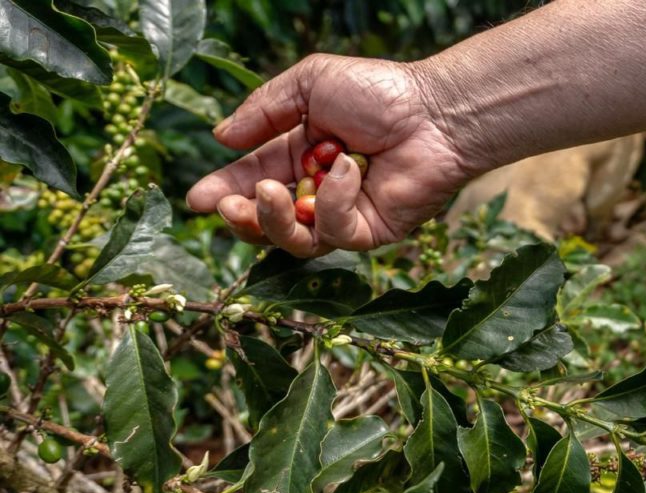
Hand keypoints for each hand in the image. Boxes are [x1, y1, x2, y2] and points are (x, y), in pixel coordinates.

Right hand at [186, 55, 469, 254]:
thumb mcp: (310, 85)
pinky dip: (334, 200)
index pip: (252, 180)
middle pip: (267, 222)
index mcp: (298, 156)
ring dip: (273, 219)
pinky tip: (347, 170)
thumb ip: (264, 110)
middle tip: (228, 205)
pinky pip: (336, 232)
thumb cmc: (378, 92)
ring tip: (269, 191)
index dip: (224, 192)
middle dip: (242, 217)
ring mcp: (343, 216)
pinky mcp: (370, 233)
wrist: (434, 112)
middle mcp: (317, 192)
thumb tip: (221, 138)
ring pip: (295, 241)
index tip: (197, 200)